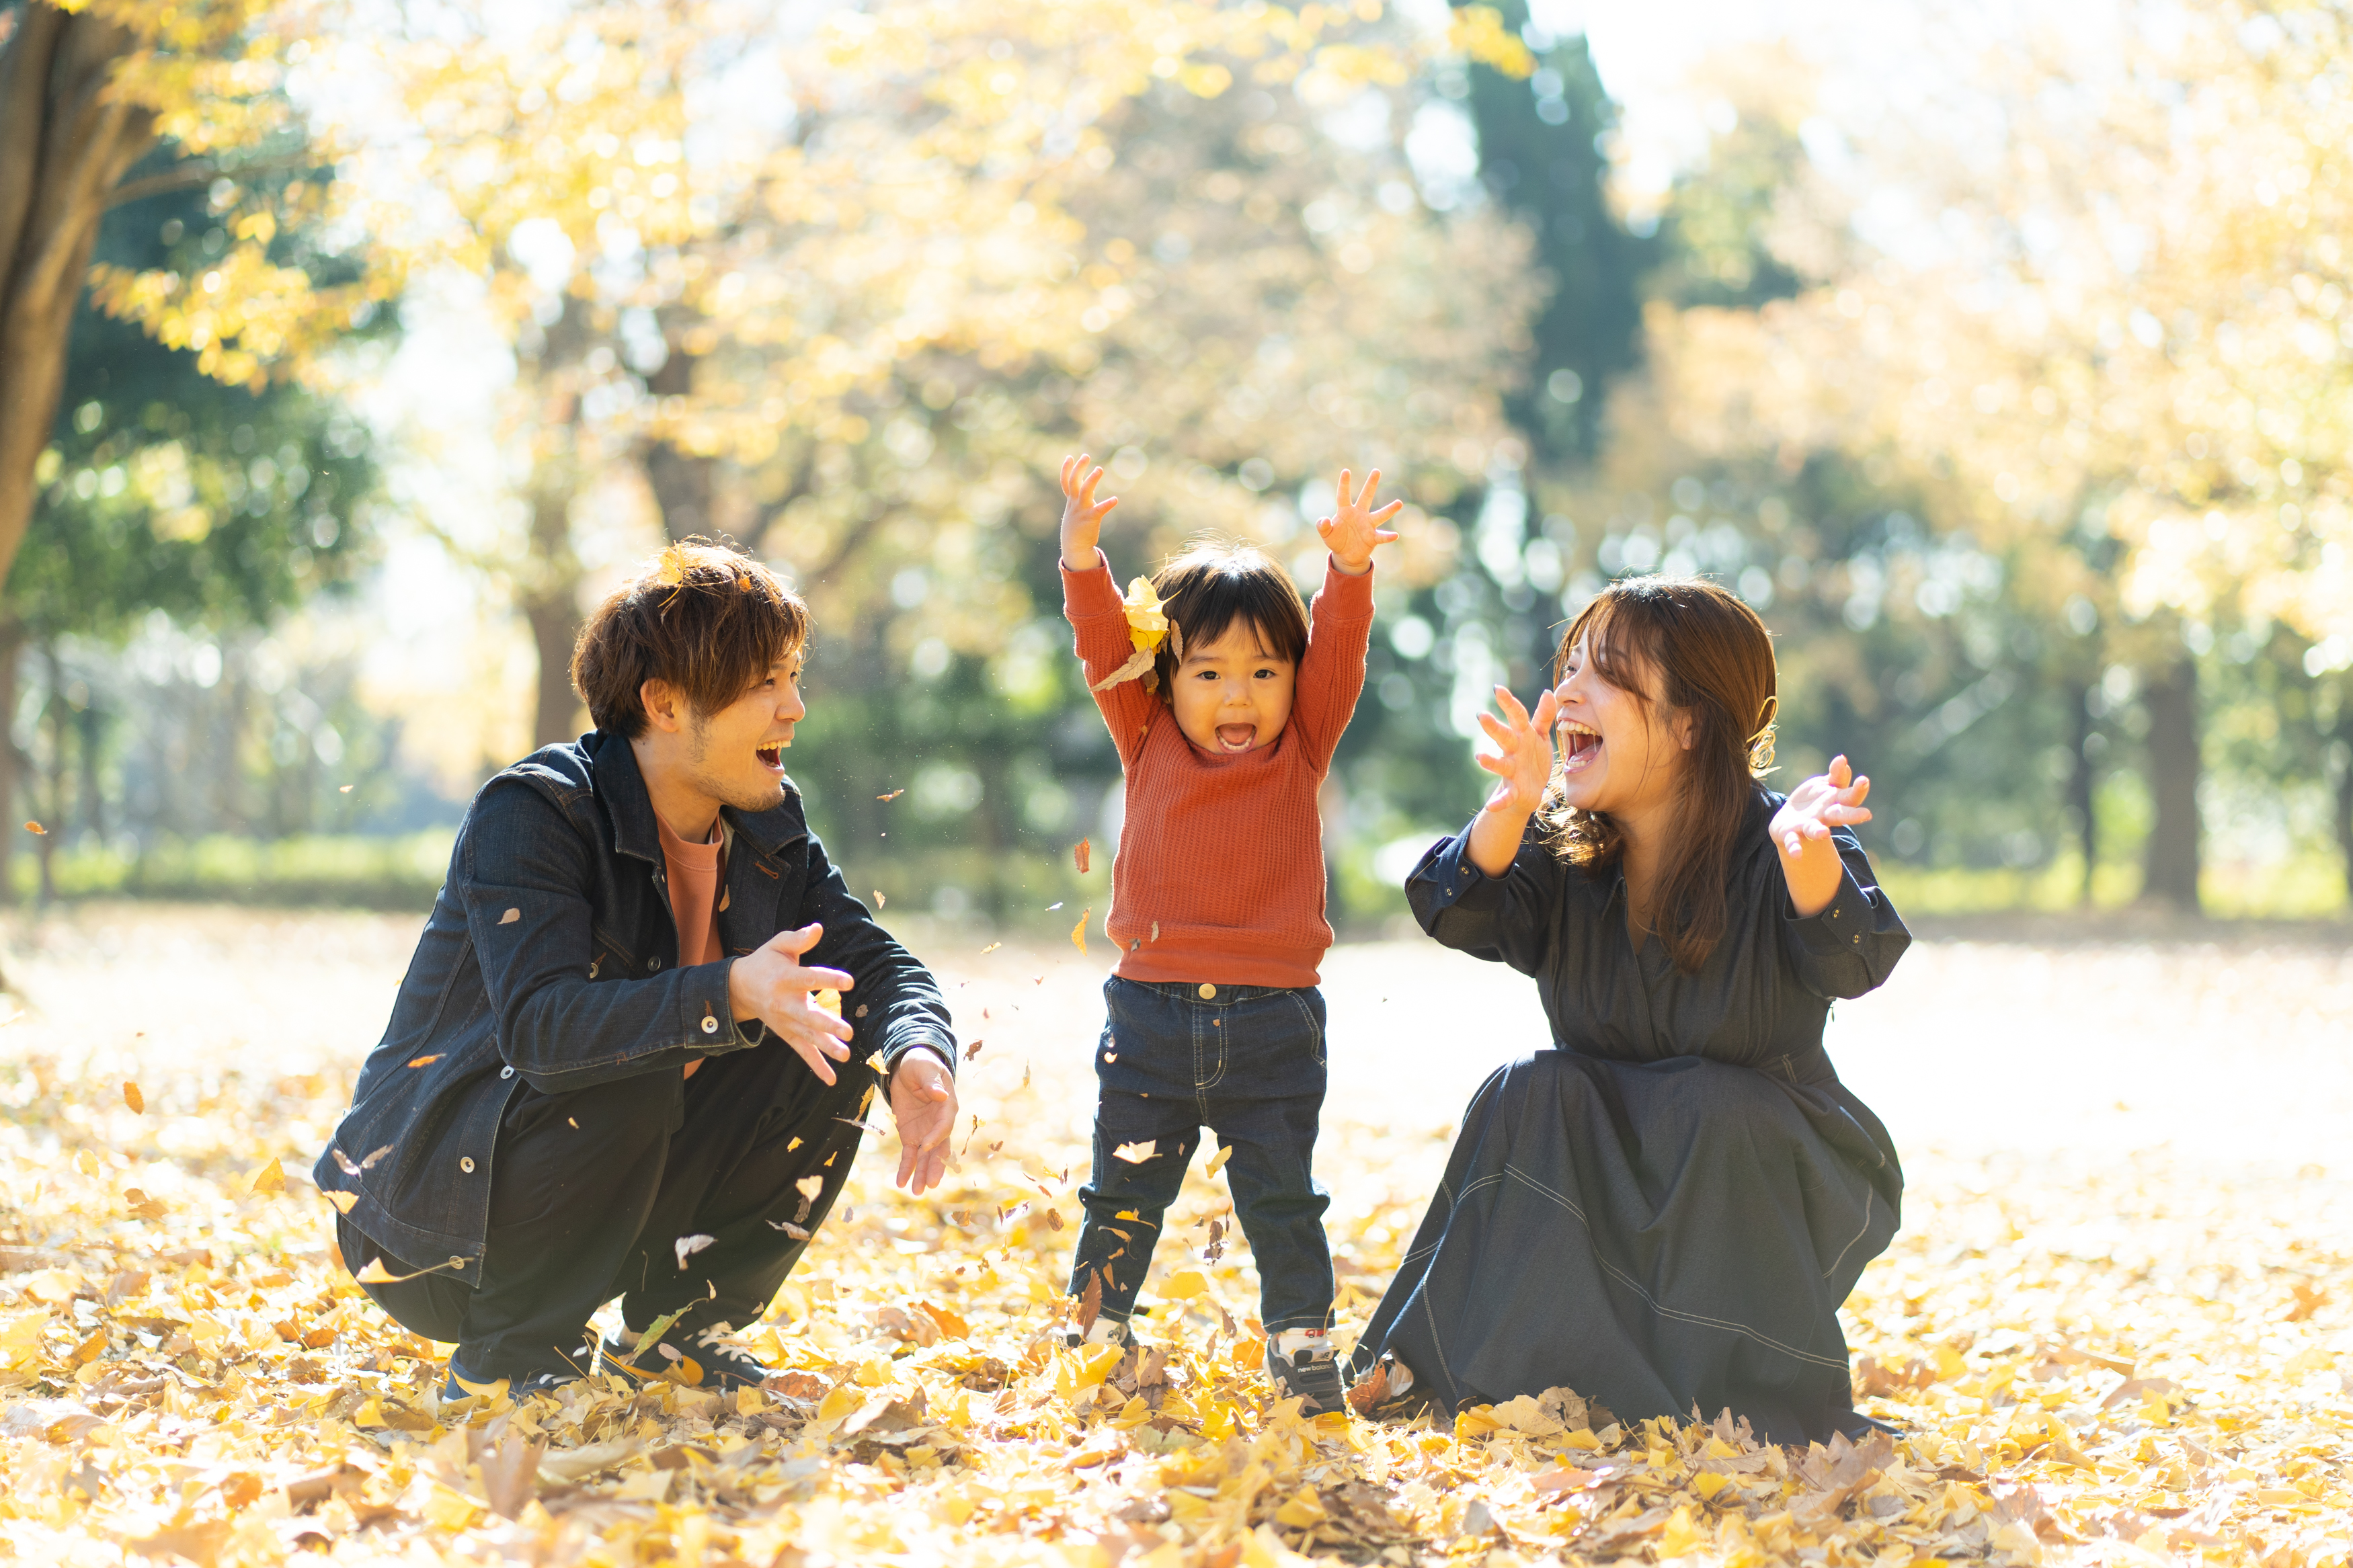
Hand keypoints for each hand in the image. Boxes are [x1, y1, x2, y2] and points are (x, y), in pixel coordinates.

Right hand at [727, 923, 854, 1084]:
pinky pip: (802, 1052)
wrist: (739, 988)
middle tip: (848, 1031)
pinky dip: (816, 1066)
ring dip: (825, 1047)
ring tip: (845, 1055)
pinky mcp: (786, 1034)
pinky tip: (832, 1079)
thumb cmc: (766, 962)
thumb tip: (818, 928)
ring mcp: (785, 1022)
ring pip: (807, 1037)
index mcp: (785, 978)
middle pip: (808, 1015)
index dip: (829, 980)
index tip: (850, 982)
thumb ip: (798, 938)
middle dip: (827, 1024)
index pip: (809, 978)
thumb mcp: (778, 945)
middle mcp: (784, 1003)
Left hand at [889, 1049, 957, 1194]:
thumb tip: (940, 1094)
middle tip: (931, 1183)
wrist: (908, 1068)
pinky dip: (906, 1168)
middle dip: (935, 1166)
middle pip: (939, 1148)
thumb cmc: (921, 1065)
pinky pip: (909, 1155)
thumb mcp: (925, 1068)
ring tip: (917, 1191)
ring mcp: (925, 1132)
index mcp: (947, 1106)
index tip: (925, 1146)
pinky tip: (901, 1183)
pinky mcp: (911, 1136)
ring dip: (922, 1173)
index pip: (944, 1125)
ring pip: (926, 1156)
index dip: (936, 1136)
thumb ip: (932, 1081)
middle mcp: (939, 1123)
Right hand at [1059, 453, 1119, 570]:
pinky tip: (1115, 499)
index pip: (1066, 482)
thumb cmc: (1077, 528)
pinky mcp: (1091, 519)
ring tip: (1099, 469)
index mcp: (1071, 501)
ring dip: (1092, 479)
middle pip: (1074, 482)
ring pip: (1085, 491)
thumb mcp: (1076, 511)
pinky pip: (1100, 510)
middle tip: (1086, 456)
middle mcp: (1075, 503)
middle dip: (1079, 468)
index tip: (1070, 457)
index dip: (1066, 469)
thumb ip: (1082, 498)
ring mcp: (1082, 510)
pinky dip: (1107, 504)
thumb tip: (1090, 488)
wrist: (1075, 547)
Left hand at [1314, 467, 1404, 574]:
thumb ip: (1323, 526)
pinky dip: (1388, 536)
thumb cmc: (1336, 540)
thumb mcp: (1326, 534)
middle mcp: (1359, 514)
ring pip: (1380, 515)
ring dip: (1389, 510)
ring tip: (1399, 503)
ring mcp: (1368, 525)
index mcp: (1345, 511)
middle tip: (1376, 471)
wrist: (1345, 555)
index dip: (1344, 484)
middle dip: (1371, 484)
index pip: (1344, 495)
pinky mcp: (1372, 537)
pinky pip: (1382, 536)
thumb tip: (1324, 520)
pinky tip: (1395, 535)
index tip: (1346, 471)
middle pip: (1366, 497)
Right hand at [1466, 684, 1558, 876]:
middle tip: (1481, 716)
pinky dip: (1498, 801)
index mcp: (1522, 735)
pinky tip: (1490, 806)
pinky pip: (1505, 796)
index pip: (1516, 716)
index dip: (1508, 702)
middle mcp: (1513, 751)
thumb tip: (1548, 692)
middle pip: (1504, 737)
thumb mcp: (1541, 736)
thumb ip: (1544, 715)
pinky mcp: (1514, 790)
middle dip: (1493, 728)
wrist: (1531, 789)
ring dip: (1491, 762)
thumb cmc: (1533, 758)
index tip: (1497, 688)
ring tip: (1480, 758)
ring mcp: (1511, 770)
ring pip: (1500, 765)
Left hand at [1771, 755, 1872, 855]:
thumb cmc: (1815, 802)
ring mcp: (1809, 826)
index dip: (1858, 789)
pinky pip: (1794, 842)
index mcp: (1836, 803)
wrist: (1789, 820)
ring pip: (1816, 830)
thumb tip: (1842, 760)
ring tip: (1824, 834)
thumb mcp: (1826, 785)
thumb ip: (1836, 775)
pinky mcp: (1793, 835)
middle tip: (1866, 815)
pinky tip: (1796, 856)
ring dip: (1819, 832)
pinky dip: (1795, 848)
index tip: (1864, 780)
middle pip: (1841, 815)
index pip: (1850, 796)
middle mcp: (1826, 816)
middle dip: (1853, 815)